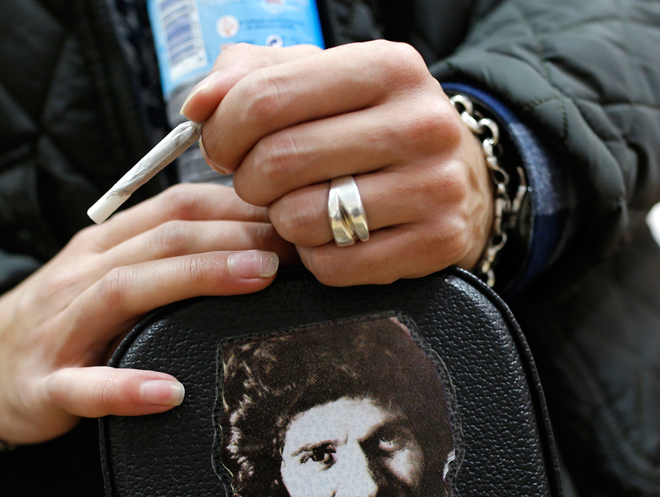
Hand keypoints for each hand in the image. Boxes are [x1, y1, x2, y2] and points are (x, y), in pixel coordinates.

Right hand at [0, 184, 295, 444]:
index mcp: (103, 248)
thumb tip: (253, 241)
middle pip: (160, 240)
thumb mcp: (107, 275)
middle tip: (293, 245)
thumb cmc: (62, 322)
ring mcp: (60, 330)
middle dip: (231, 236)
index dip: (235, 206)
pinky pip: (84, 386)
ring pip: (126, 293)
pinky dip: (126, 389)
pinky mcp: (44, 386)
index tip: (291, 215)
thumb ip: (163, 256)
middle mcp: (81, 277)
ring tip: (255, 279)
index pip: (173, 208)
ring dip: (194, 280)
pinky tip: (171, 393)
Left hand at [181, 41, 492, 285]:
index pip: (267, 98)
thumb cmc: (368, 126)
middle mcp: (422, 123)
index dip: (224, 130)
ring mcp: (437, 188)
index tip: (221, 147)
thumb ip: (249, 77)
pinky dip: (315, 258)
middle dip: (248, 179)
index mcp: (389, 66)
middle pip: (279, 161)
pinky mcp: (438, 244)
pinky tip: (330, 236)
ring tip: (299, 206)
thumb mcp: (321, 82)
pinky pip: (334, 267)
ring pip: (302, 218)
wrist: (462, 178)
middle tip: (257, 182)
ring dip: (281, 221)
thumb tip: (197, 107)